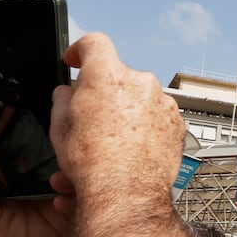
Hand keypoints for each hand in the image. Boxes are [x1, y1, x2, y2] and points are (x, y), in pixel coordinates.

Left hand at [0, 99, 69, 236]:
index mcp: (6, 163)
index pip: (31, 134)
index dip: (42, 119)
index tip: (52, 102)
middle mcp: (31, 178)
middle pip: (56, 150)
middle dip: (66, 138)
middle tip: (69, 127)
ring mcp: (47, 198)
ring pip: (72, 173)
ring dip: (74, 163)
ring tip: (67, 158)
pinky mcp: (59, 221)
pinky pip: (76, 202)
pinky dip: (75, 193)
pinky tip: (61, 190)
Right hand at [50, 34, 182, 207]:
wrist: (126, 192)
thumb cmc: (93, 162)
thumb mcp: (59, 125)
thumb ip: (64, 99)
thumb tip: (69, 93)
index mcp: (108, 76)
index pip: (94, 43)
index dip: (80, 50)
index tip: (75, 61)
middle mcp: (140, 84)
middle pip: (117, 78)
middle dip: (103, 94)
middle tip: (89, 117)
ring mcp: (163, 104)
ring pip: (138, 101)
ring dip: (124, 115)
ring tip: (108, 143)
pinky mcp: (177, 125)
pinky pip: (156, 120)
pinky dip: (143, 130)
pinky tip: (129, 151)